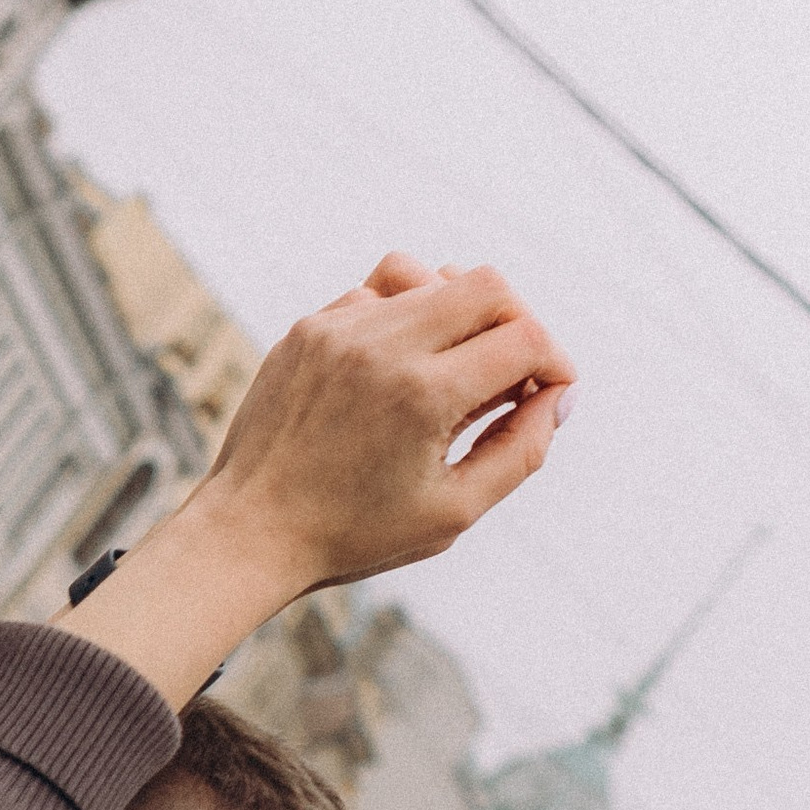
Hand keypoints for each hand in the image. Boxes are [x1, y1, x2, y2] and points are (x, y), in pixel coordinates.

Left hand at [209, 252, 573, 589]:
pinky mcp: (310, 328)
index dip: (556, 364)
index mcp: (423, 396)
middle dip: (520, 324)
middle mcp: (381, 346)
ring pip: (432, 275)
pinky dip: (408, 318)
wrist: (249, 532)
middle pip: (488, 285)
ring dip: (462, 314)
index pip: (524, 338)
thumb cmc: (354, 534)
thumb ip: (521, 451)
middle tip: (515, 374)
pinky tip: (403, 368)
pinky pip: (379, 292)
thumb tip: (560, 397)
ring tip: (457, 367)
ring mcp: (339, 329)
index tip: (550, 395)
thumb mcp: (454, 512)